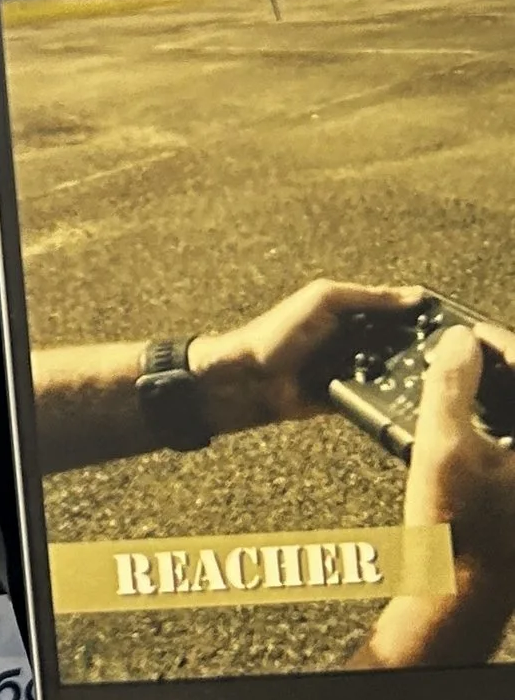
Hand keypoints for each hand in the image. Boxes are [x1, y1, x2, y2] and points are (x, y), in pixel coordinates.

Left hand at [188, 280, 425, 432]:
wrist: (247, 381)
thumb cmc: (275, 333)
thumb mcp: (322, 301)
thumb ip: (365, 297)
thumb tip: (413, 296)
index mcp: (347, 309)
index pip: (394, 309)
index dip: (420, 315)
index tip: (452, 322)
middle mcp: (352, 338)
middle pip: (399, 343)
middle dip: (419, 349)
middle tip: (447, 357)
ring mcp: (350, 368)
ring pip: (393, 373)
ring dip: (406, 376)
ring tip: (432, 380)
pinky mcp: (348, 397)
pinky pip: (377, 399)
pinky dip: (389, 400)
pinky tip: (410, 403)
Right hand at [358, 323, 514, 668]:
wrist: (463, 591)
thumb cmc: (458, 529)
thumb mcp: (440, 445)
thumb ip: (449, 384)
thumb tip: (458, 342)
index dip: (500, 343)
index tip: (468, 332)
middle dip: (498, 366)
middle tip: (462, 352)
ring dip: (496, 393)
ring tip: (457, 381)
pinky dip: (496, 421)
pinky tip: (462, 421)